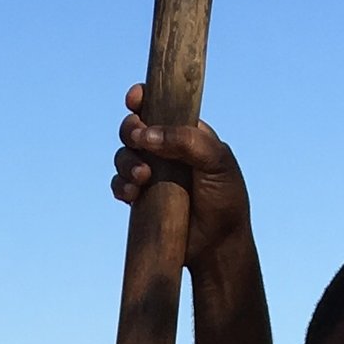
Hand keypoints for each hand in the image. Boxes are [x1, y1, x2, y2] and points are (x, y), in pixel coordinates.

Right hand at [112, 83, 253, 274]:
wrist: (218, 245)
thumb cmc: (224, 199)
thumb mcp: (216, 161)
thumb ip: (186, 141)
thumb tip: (146, 135)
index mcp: (185, 132)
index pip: (160, 106)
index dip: (143, 98)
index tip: (134, 99)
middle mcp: (165, 150)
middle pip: (134, 128)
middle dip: (130, 131)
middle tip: (138, 141)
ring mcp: (151, 175)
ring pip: (123, 156)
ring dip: (126, 162)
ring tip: (143, 178)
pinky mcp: (140, 200)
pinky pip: (119, 185)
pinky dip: (120, 186)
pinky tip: (131, 195)